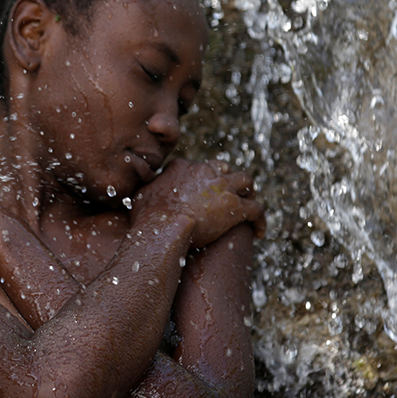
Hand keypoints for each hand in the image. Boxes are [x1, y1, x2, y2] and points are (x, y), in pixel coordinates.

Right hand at [131, 158, 264, 248]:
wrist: (164, 229)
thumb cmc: (147, 217)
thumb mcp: (139, 195)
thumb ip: (143, 187)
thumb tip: (136, 183)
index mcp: (183, 166)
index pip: (198, 165)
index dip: (201, 177)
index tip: (201, 190)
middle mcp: (205, 171)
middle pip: (223, 168)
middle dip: (227, 178)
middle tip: (228, 192)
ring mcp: (222, 188)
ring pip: (245, 181)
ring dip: (248, 191)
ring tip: (249, 202)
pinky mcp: (235, 207)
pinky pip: (256, 209)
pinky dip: (260, 219)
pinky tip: (260, 232)